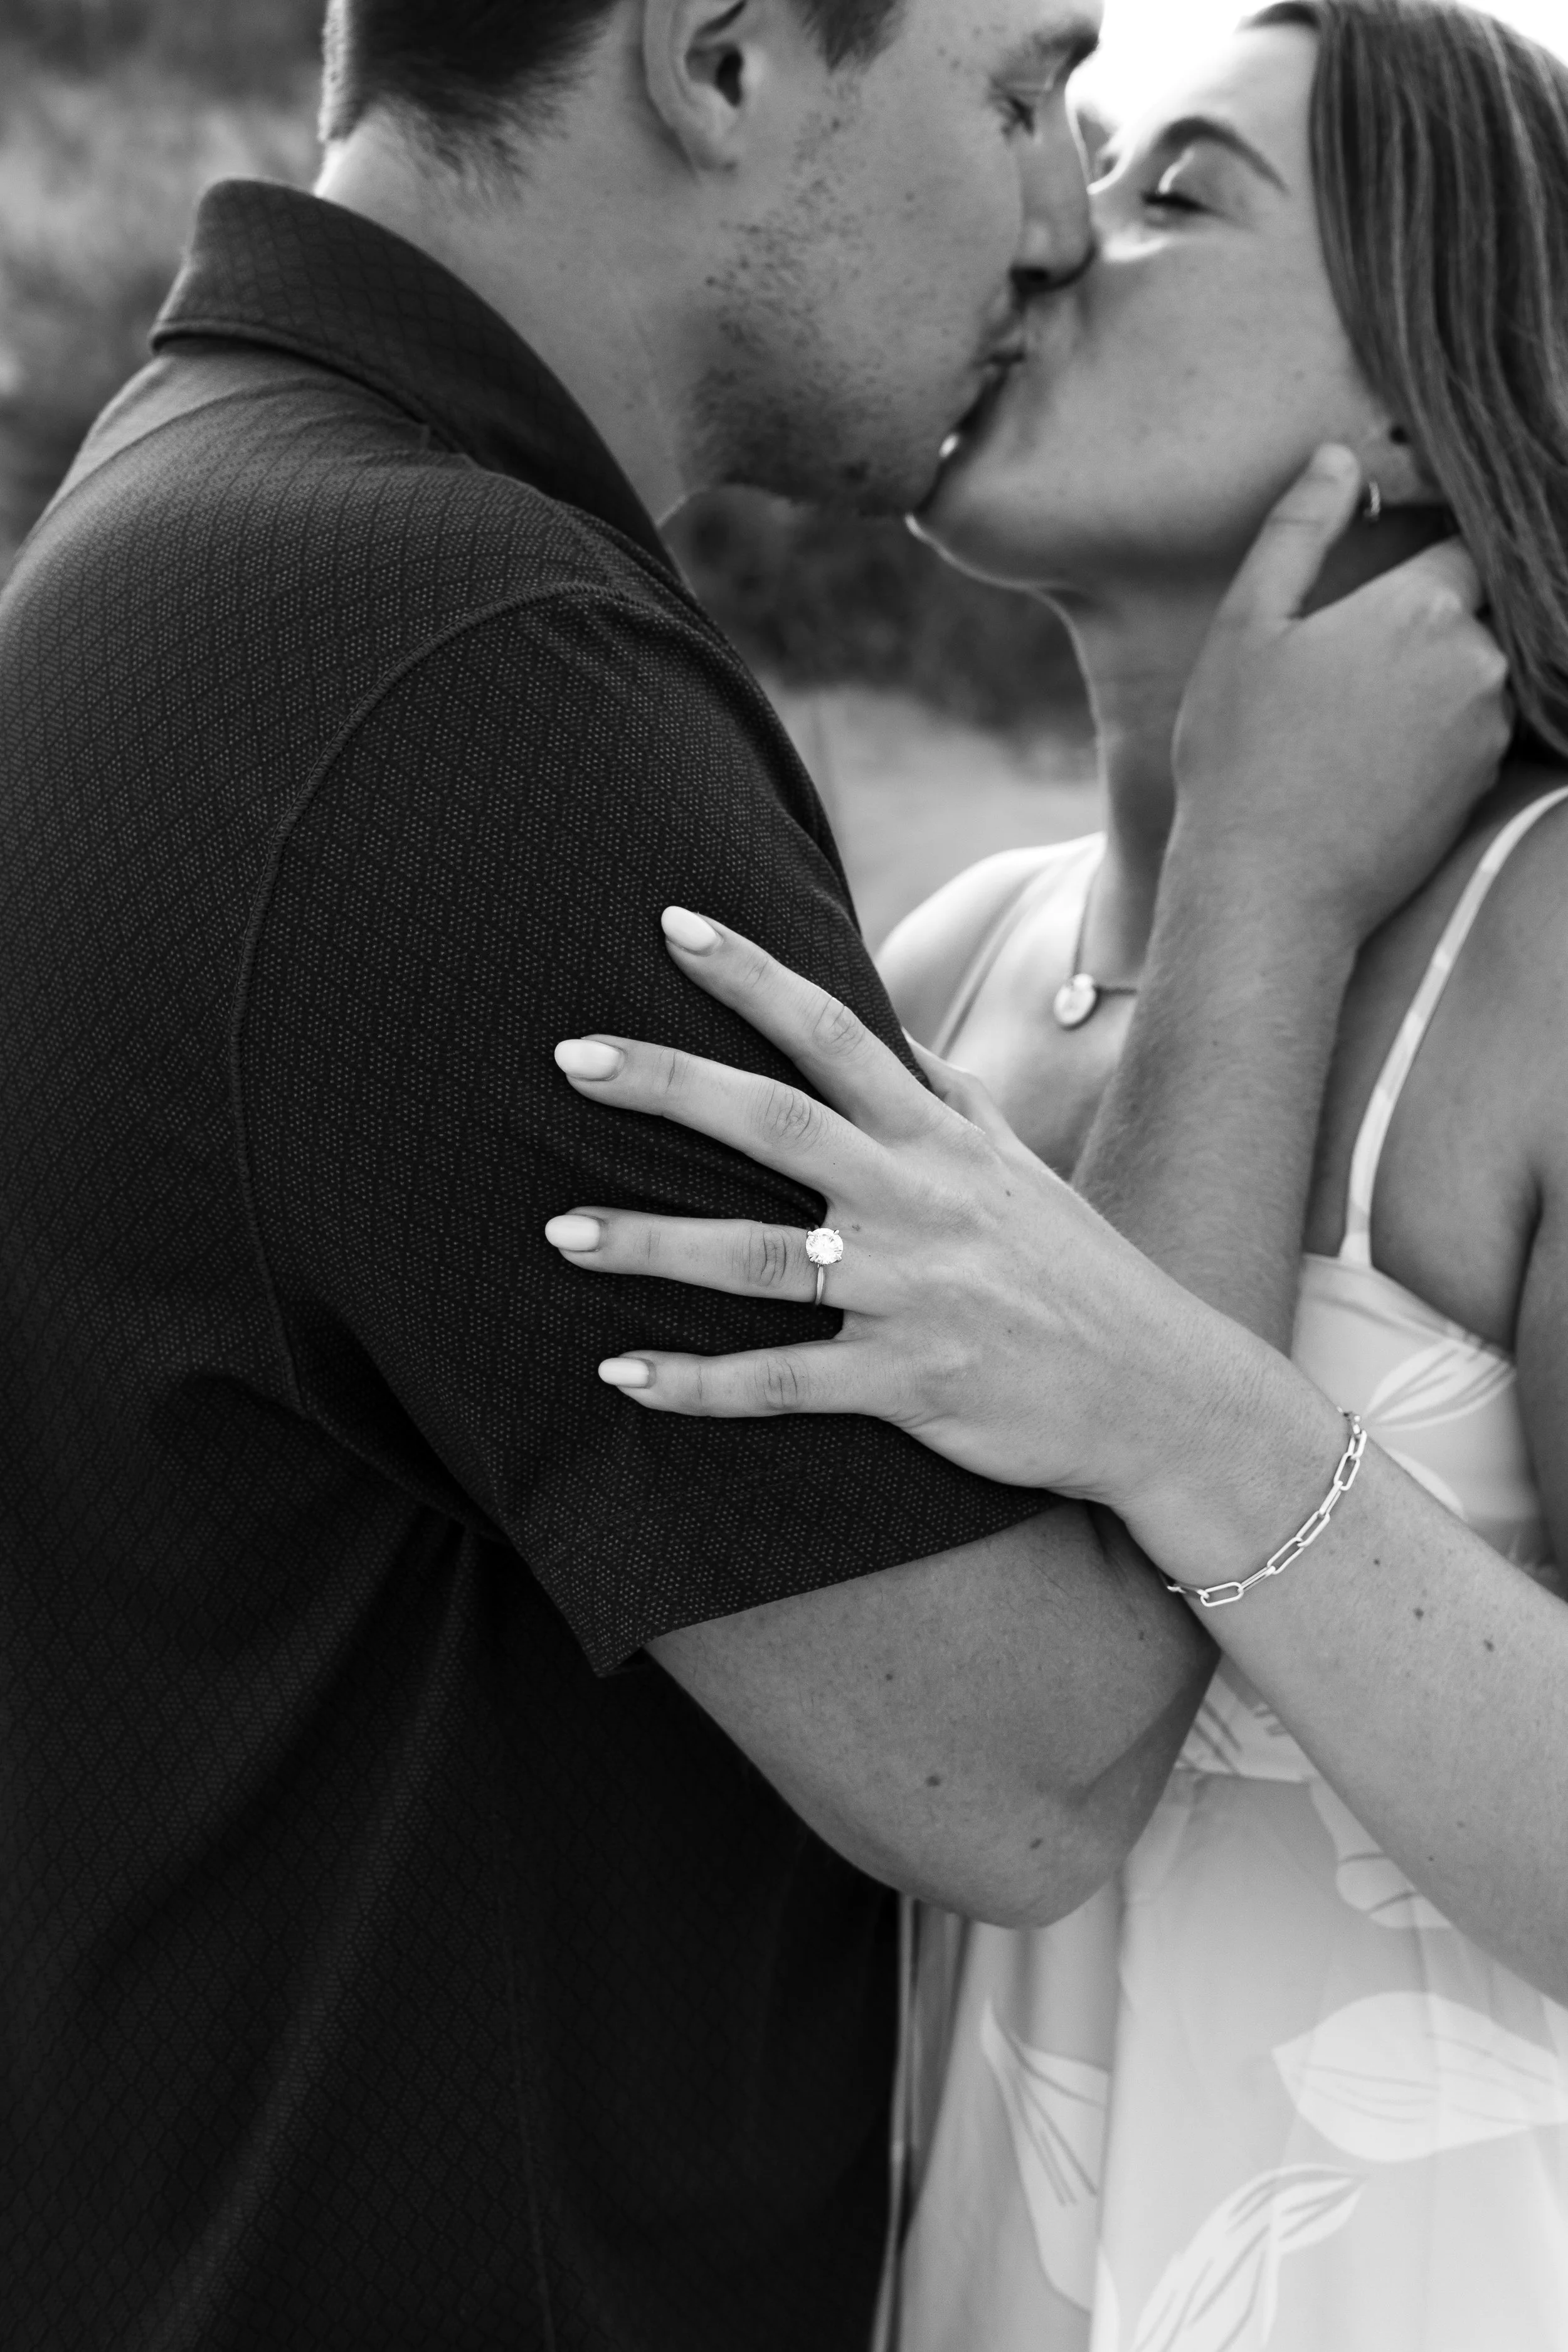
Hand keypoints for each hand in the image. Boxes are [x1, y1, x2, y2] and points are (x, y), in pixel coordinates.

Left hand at [545, 910, 1275, 1531]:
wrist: (1161, 1391)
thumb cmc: (1073, 1270)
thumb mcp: (1015, 1164)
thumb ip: (945, 1094)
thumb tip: (888, 1029)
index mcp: (939, 1138)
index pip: (837, 1033)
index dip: (754, 975)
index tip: (674, 925)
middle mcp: (920, 1201)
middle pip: (780, 1125)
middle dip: (673, 1086)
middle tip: (571, 1056)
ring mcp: (915, 1293)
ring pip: (764, 1261)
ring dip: (654, 1245)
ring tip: (560, 1233)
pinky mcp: (911, 1382)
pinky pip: (784, 1384)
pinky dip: (700, 1383)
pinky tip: (623, 1374)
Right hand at [1175, 445, 1511, 944]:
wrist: (1271, 891)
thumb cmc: (1241, 759)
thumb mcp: (1246, 628)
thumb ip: (1298, 532)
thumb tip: (1335, 456)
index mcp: (1422, 606)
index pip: (1460, 544)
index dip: (1423, 552)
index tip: (1382, 575)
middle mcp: (1477, 661)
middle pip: (1473, 610)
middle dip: (1426, 620)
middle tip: (1355, 657)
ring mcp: (1489, 729)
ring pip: (1478, 672)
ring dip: (1434, 679)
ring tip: (1358, 715)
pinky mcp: (1485, 787)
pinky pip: (1476, 733)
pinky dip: (1438, 735)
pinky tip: (1375, 760)